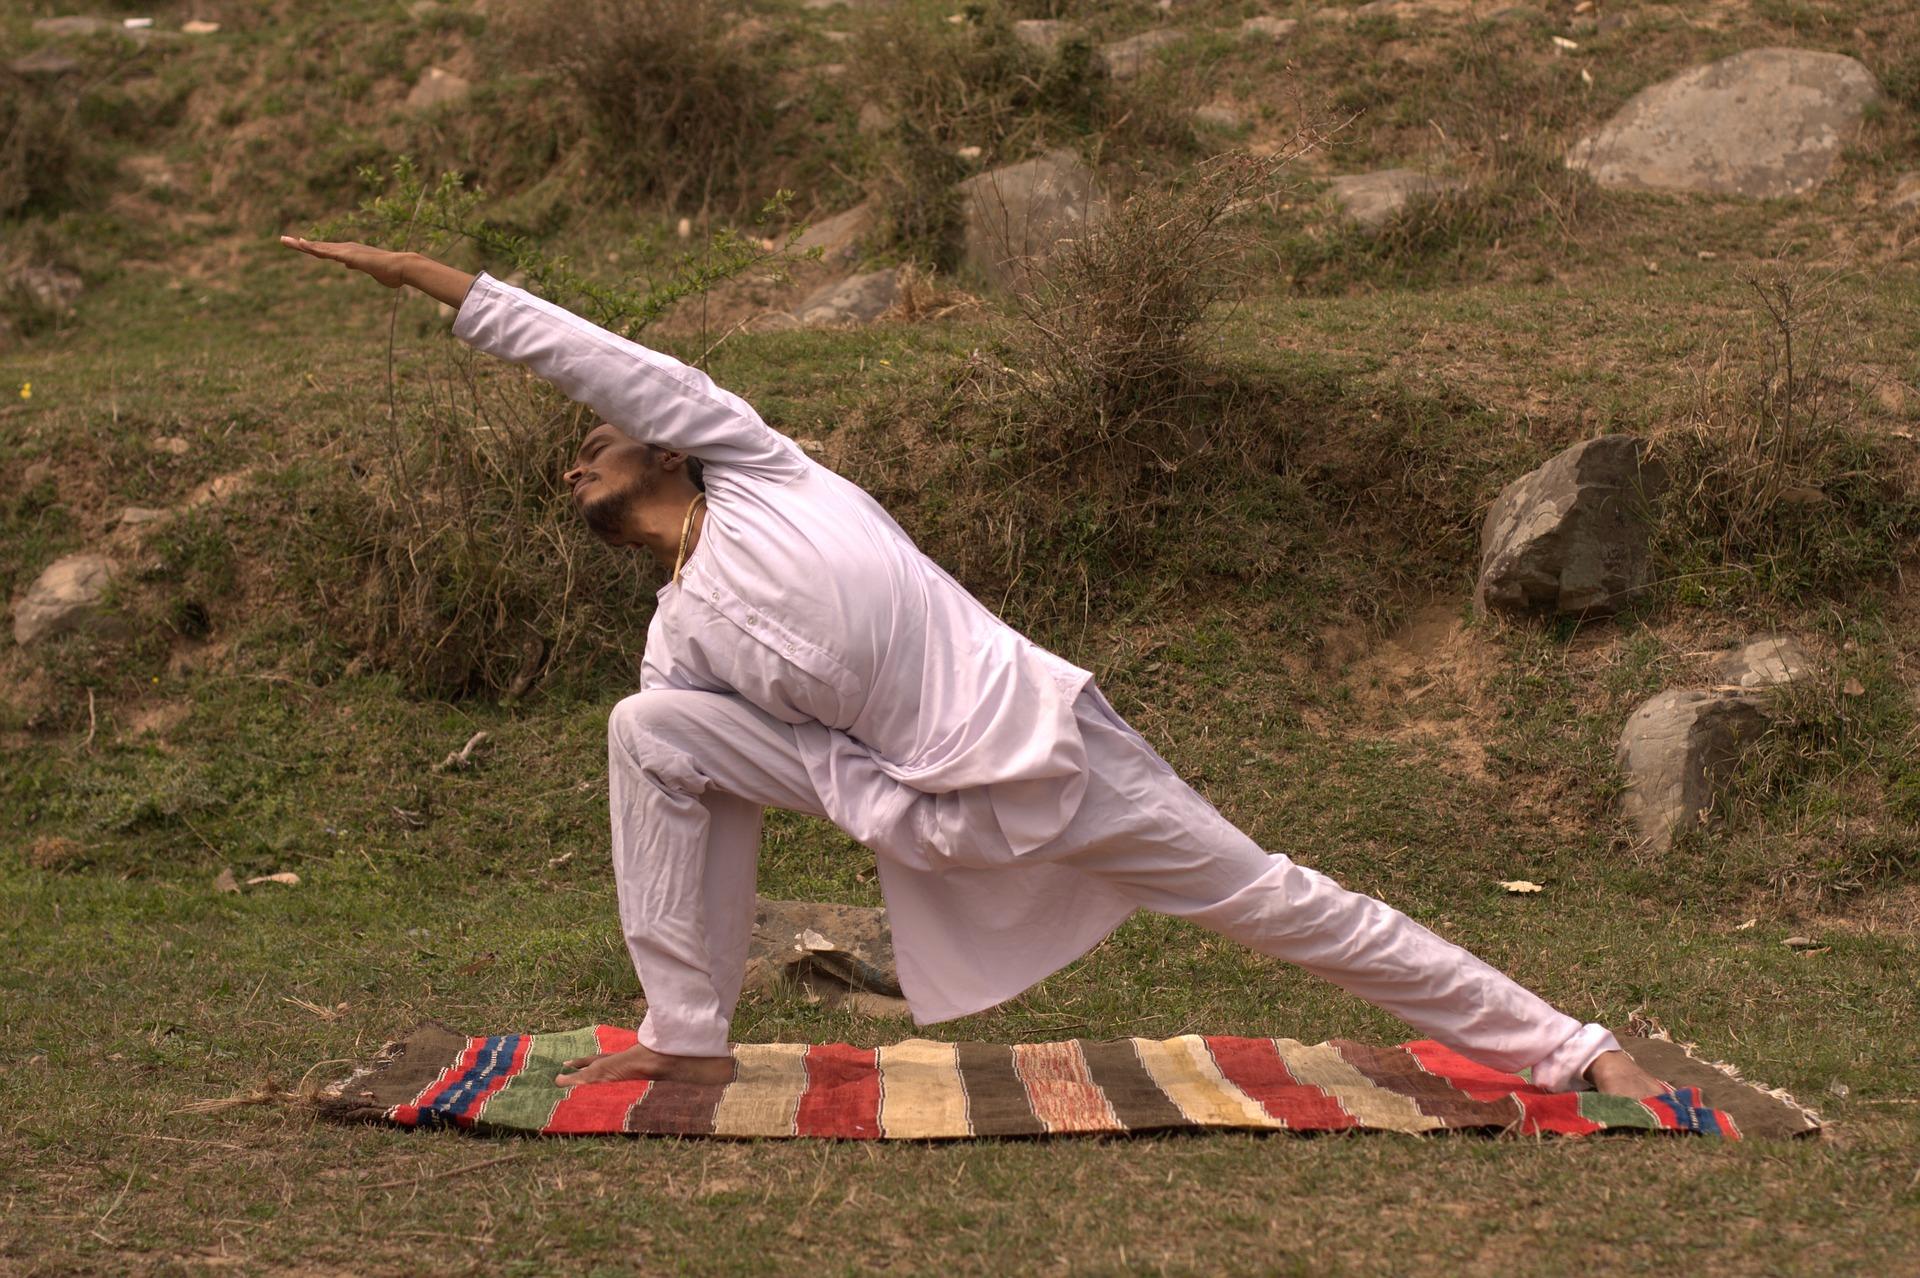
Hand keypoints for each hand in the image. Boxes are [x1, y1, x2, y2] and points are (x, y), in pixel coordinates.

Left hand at [280, 236, 410, 288]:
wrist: (402, 268)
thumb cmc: (392, 273)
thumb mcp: (370, 271)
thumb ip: (358, 266)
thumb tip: (347, 264)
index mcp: (351, 254)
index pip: (327, 251)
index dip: (313, 248)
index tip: (300, 245)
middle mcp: (346, 249)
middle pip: (318, 246)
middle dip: (300, 244)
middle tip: (282, 240)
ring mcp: (346, 251)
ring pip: (318, 247)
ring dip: (301, 244)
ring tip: (284, 240)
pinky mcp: (348, 255)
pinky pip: (326, 251)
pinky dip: (313, 247)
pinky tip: (301, 244)